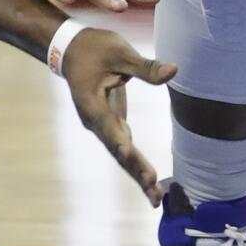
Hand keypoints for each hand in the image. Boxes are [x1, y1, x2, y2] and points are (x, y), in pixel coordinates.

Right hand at [62, 27, 177, 204]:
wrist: (72, 49)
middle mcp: (95, 121)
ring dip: (137, 174)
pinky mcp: (110, 124)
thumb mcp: (119, 52)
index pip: (110, 127)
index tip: (134, 162)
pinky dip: (136, 164)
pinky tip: (150, 181)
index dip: (123, 146)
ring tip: (156, 198)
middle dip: (136, 171)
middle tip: (155, 193)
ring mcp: (102, 125)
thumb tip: (174, 71)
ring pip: (121, 154)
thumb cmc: (95, 48)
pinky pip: (124, 147)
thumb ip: (146, 66)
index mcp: (92, 104)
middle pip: (117, 150)